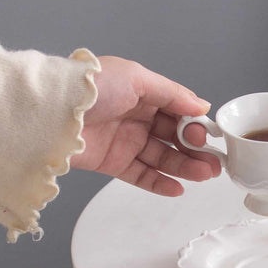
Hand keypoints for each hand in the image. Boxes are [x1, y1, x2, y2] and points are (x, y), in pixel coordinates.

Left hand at [72, 54, 220, 195]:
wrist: (54, 111)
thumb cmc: (92, 87)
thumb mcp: (138, 79)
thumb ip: (172, 94)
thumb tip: (201, 105)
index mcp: (142, 93)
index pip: (177, 111)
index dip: (195, 124)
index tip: (209, 135)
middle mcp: (135, 117)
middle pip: (173, 137)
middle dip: (195, 150)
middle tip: (212, 161)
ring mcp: (124, 141)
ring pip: (162, 158)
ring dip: (185, 167)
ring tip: (204, 175)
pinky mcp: (112, 163)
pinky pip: (142, 176)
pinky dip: (160, 183)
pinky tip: (179, 188)